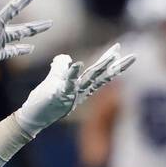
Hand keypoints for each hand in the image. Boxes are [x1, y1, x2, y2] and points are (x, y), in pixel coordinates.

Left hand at [13, 44, 135, 136]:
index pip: (98, 73)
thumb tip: (67, 57)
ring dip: (101, 67)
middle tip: (132, 56)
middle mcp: (79, 91)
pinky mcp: (57, 95)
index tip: (119, 49)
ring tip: (112, 55)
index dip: (109, 62)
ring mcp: (70, 93)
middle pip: (100, 76)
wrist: (33, 117)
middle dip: (115, 65)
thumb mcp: (53, 80)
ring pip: (89, 79)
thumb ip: (60, 67)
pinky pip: (67, 84)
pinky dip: (72, 74)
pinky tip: (77, 64)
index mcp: (80, 87)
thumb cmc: (44, 100)